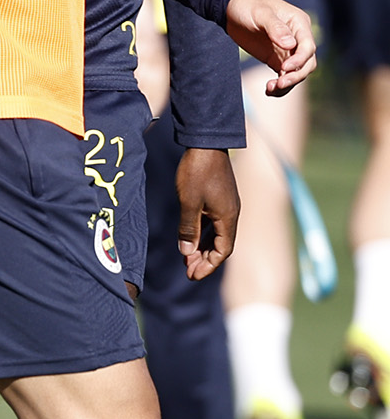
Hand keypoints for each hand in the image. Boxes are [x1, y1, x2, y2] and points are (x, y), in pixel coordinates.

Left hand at [174, 145, 240, 278]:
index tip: (193, 275)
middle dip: (205, 260)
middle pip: (220, 245)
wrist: (206, 143)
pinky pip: (213, 222)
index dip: (208, 265)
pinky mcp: (220, 197)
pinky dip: (203, 233)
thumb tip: (186, 253)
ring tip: (187, 259)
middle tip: (187, 271)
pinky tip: (191, 237)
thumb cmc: (197, 172)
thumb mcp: (189, 202)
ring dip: (202, 247)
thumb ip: (188, 229)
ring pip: (216, 234)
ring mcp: (226, 205)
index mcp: (228, 218)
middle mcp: (231, 214)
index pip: (222, 250)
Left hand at [225, 0, 314, 94]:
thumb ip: (275, 28)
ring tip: (270, 88)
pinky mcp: (277, 59)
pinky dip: (279, 85)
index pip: (308, 46)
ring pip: (297, 72)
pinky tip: (268, 90)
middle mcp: (298, 39)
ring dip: (287, 83)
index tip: (284, 68)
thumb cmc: (248, 5)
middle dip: (296, 75)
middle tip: (279, 84)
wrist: (232, 8)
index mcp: (299, 24)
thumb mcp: (260, 13)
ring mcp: (288, 51)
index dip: (300, 59)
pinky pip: (283, 76)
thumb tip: (290, 45)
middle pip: (307, 63)